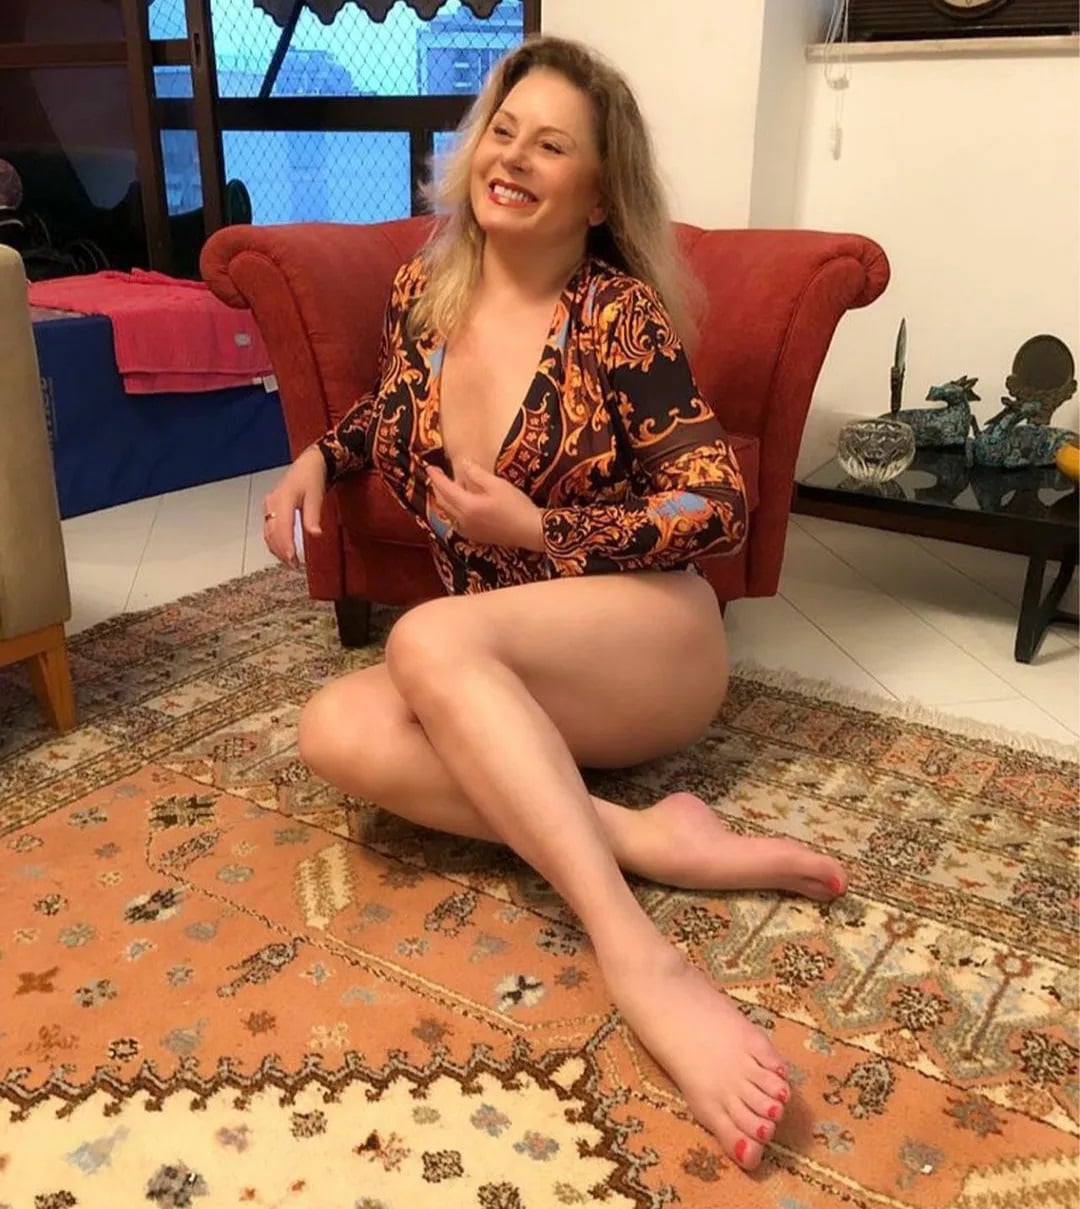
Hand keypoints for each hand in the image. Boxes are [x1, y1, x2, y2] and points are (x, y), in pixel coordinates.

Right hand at [262, 445, 326, 567]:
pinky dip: (275, 542)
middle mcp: (272, 503)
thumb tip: (315, 535)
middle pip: (272, 533)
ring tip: (290, 562)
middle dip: (281, 551)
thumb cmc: (312, 479)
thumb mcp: (316, 496)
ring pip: (268, 533)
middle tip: (294, 566)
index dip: (286, 544)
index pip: (282, 526)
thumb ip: (313, 516)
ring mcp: (269, 506)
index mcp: (283, 499)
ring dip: (277, 549)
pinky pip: (269, 529)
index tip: (292, 559)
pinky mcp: (269, 509)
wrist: (307, 465)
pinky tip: (283, 551)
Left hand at [426, 459, 544, 551]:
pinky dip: (453, 510)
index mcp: (467, 506)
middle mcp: (463, 520)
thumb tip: (464, 463)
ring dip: (445, 499)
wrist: (530, 532)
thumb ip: (477, 474)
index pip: (445, 489)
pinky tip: (461, 504)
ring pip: (448, 512)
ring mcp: (468, 530)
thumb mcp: (498, 485)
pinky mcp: (474, 536)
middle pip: (442, 502)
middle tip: (436, 475)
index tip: (430, 467)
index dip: (436, 477)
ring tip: (448, 487)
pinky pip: (456, 521)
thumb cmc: (517, 506)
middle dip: (437, 488)